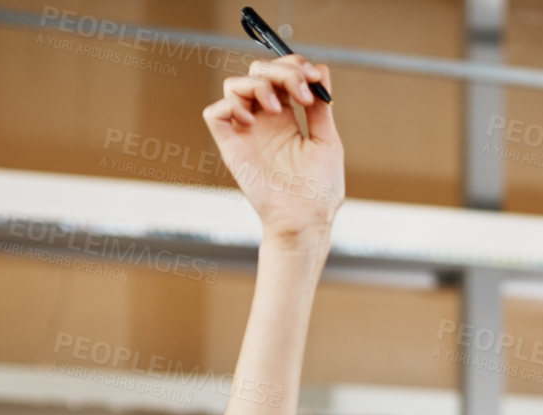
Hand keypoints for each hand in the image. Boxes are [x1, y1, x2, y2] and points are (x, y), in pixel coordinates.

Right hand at [202, 55, 342, 242]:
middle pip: (258, 72)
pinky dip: (230, 106)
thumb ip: (321, 107)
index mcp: (287, 119)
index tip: (313, 76)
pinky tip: (253, 122)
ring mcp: (247, 133)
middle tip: (301, 92)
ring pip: (234, 85)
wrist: (306, 221)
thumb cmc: (319, 191)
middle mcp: (264, 122)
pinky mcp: (232, 148)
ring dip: (258, 84)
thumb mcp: (327, 141)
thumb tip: (320, 72)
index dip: (294, 65)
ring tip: (278, 107)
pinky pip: (214, 113)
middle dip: (281, 70)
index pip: (281, 75)